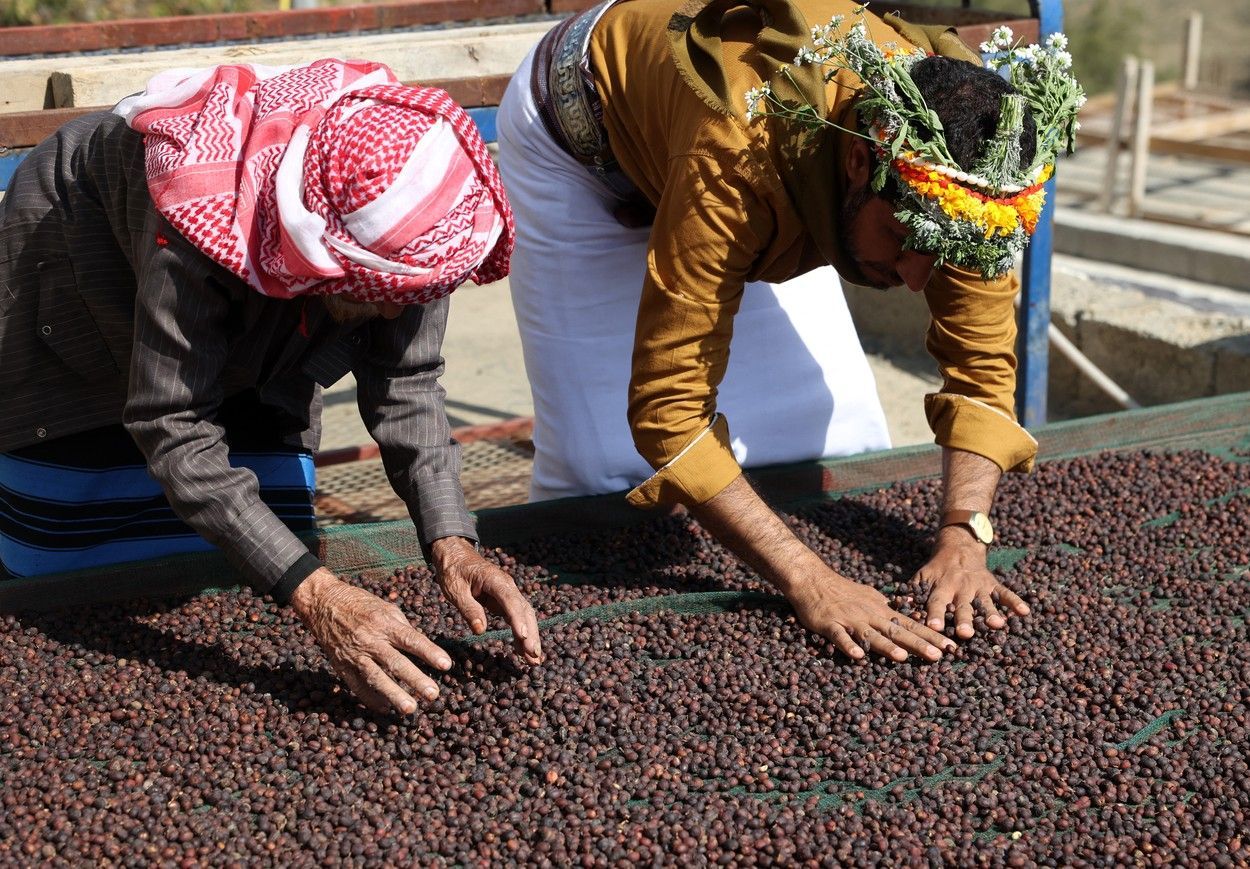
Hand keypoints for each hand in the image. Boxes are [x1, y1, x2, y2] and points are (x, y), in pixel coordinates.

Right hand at [290, 567, 452, 715]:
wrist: (323, 603)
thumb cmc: (360, 603)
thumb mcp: (385, 608)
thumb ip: (403, 628)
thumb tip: (420, 647)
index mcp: (384, 623)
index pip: (411, 640)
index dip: (429, 653)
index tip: (446, 665)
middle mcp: (370, 640)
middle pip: (395, 663)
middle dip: (415, 680)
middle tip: (433, 694)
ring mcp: (355, 655)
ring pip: (376, 678)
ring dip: (394, 695)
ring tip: (410, 709)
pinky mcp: (341, 666)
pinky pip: (357, 686)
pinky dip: (371, 699)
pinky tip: (385, 709)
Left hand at [430, 537, 542, 664]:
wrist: (456, 556)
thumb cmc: (454, 571)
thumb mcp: (455, 590)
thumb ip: (469, 608)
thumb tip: (481, 630)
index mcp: (495, 580)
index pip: (510, 601)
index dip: (518, 620)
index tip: (524, 637)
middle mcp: (507, 586)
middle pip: (524, 610)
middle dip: (531, 634)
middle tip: (534, 656)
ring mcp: (508, 594)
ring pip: (525, 616)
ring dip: (531, 637)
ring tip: (534, 661)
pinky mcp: (505, 602)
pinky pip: (517, 618)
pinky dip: (522, 634)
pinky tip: (524, 651)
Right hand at [785, 566, 955, 662]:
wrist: (813, 579)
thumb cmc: (843, 591)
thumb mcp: (870, 597)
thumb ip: (887, 611)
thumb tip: (907, 620)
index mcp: (881, 610)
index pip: (911, 624)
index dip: (931, 636)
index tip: (951, 646)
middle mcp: (870, 615)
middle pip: (897, 631)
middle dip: (918, 644)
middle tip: (939, 656)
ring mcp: (850, 620)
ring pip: (871, 635)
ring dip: (886, 646)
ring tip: (903, 657)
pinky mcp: (830, 625)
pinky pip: (840, 637)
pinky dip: (849, 646)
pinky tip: (858, 656)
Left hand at [917, 527, 1029, 638]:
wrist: (958, 548)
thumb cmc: (936, 570)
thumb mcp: (921, 577)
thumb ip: (912, 592)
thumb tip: (899, 607)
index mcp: (942, 586)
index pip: (936, 602)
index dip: (935, 614)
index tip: (934, 628)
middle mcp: (961, 587)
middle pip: (962, 606)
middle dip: (964, 620)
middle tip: (965, 634)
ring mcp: (979, 586)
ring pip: (985, 602)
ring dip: (991, 613)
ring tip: (997, 625)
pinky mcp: (993, 584)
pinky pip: (1006, 593)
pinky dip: (1015, 602)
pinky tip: (1025, 612)